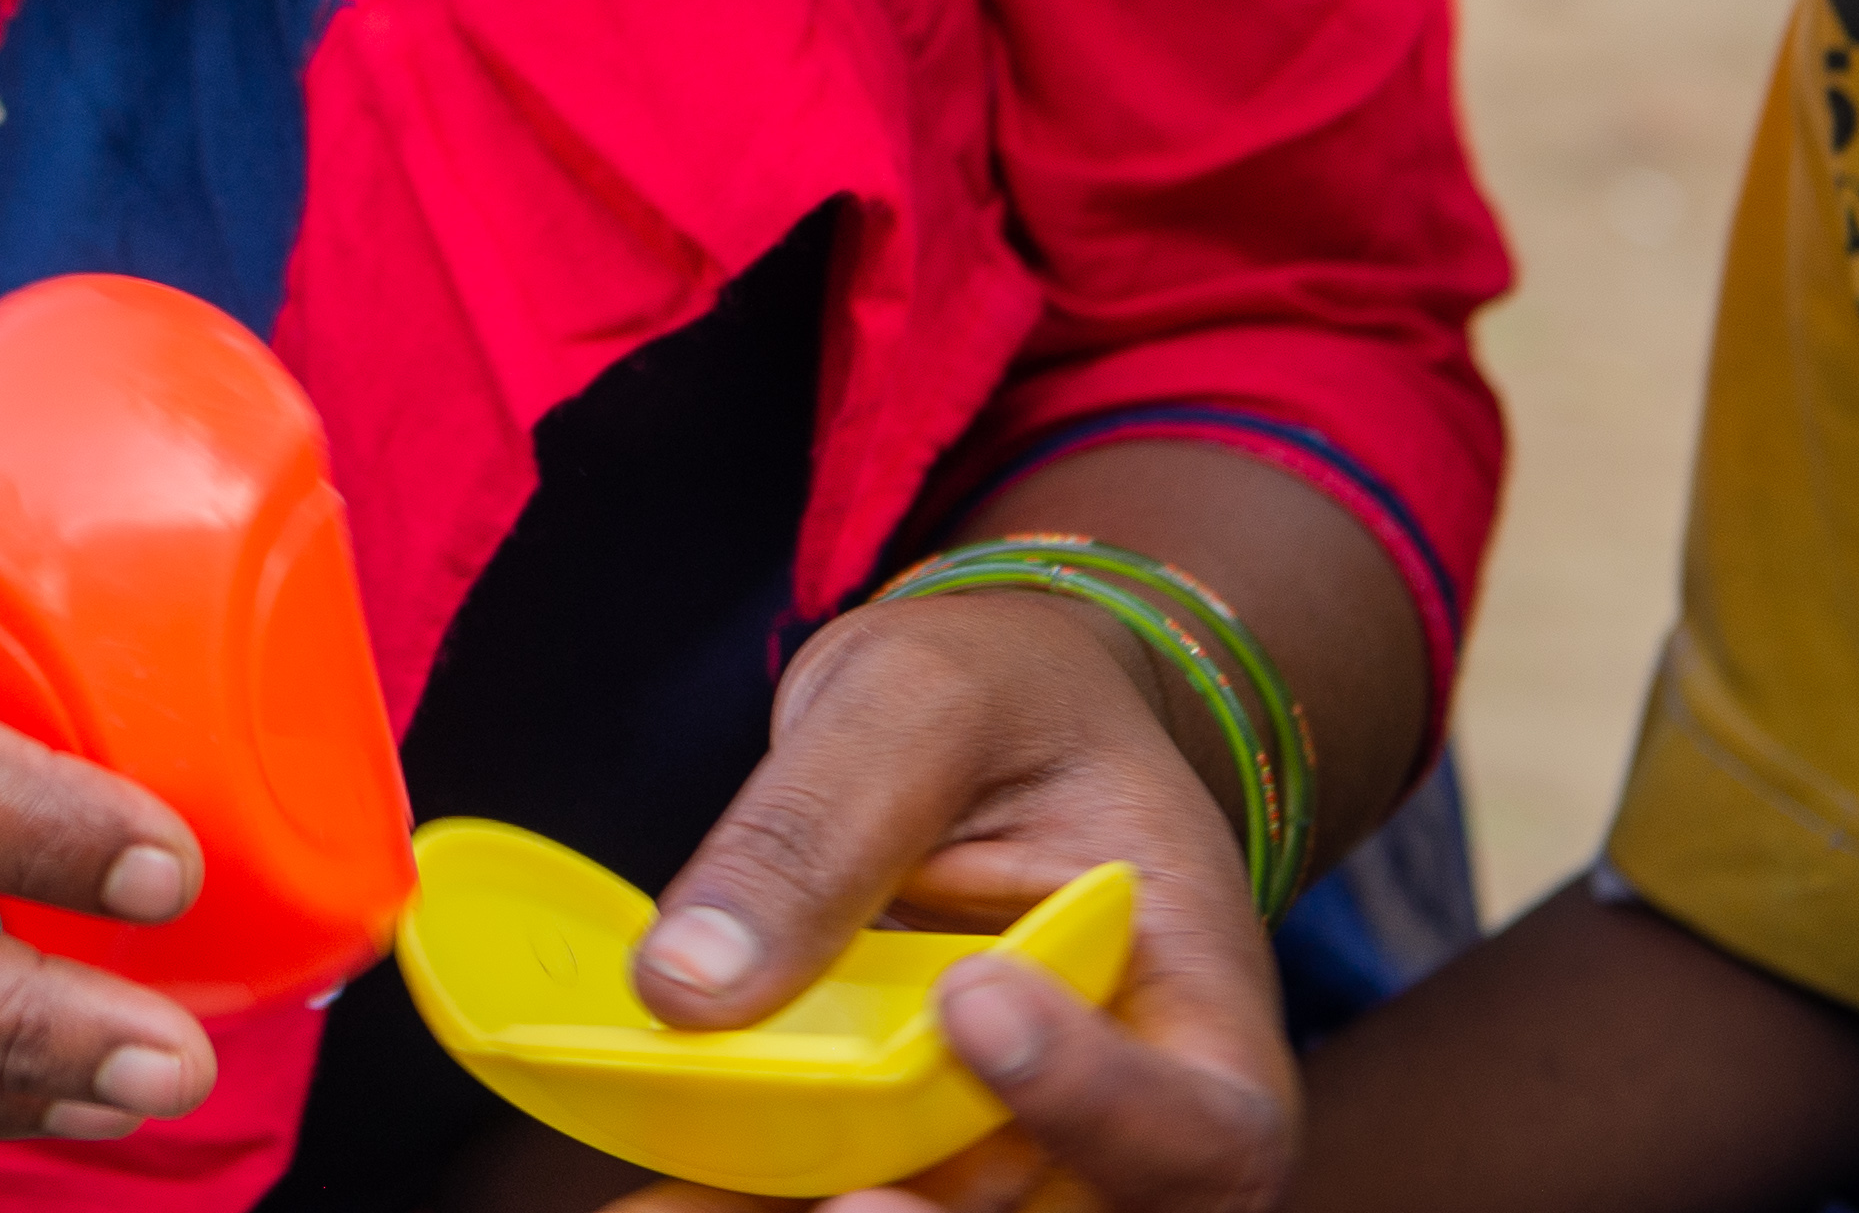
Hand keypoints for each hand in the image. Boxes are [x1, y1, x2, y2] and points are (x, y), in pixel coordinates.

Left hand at [620, 586, 1296, 1212]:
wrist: (999, 729)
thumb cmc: (1006, 696)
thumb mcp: (921, 700)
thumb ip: (820, 826)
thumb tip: (688, 985)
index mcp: (1197, 1005)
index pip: (1208, 1127)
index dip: (1106, 1108)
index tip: (975, 1001)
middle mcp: (1129, 1123)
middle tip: (827, 1189)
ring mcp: (1021, 1155)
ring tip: (662, 1203)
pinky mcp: (916, 1161)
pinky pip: (838, 1197)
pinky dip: (746, 1201)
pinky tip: (651, 1193)